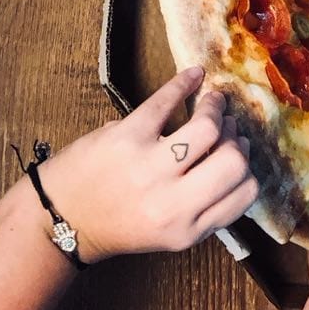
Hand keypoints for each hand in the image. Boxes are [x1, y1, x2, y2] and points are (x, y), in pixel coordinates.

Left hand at [38, 67, 256, 260]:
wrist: (61, 218)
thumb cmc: (117, 223)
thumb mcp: (169, 232)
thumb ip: (204, 206)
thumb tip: (235, 153)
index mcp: (187, 230)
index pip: (245, 192)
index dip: (247, 168)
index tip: (237, 152)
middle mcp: (171, 203)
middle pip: (234, 160)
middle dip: (236, 138)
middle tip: (226, 128)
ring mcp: (148, 168)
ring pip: (206, 127)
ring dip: (214, 108)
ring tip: (211, 103)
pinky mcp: (126, 137)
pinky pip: (166, 101)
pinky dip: (184, 83)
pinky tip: (194, 76)